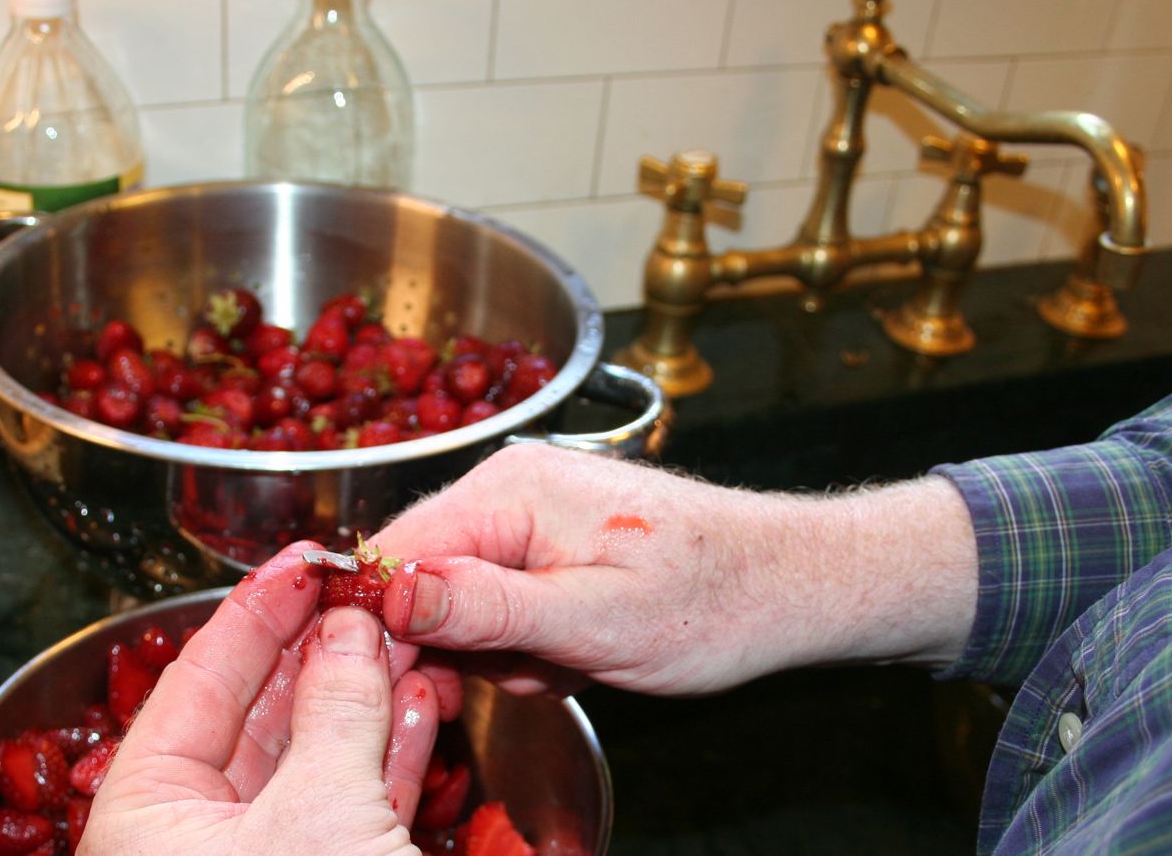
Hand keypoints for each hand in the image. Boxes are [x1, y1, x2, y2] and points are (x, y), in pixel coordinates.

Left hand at [79, 542, 439, 855]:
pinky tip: (418, 699)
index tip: (302, 562)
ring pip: (313, 754)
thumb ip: (335, 712)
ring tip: (400, 634)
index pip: (196, 682)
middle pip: (258, 712)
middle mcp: (194, 837)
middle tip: (360, 591)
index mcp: (147, 820)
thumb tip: (348, 629)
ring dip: (366, 694)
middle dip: (322, 648)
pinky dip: (387, 752)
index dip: (255, 612)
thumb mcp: (319, 812)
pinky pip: (349, 798)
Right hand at [376, 444, 978, 696]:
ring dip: (505, 649)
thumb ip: (486, 606)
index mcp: (510, 490)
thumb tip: (390, 591)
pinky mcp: (552, 541)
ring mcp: (532, 513)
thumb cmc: (707, 600)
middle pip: (424, 578)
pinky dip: (531, 639)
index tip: (414, 683)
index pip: (395, 551)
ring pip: (465, 601)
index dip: (387, 624)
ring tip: (570, 657)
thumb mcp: (591, 620)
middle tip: (528, 671)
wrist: (785, 585)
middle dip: (462, 642)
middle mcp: (511, 488)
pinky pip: (504, 601)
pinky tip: (580, 648)